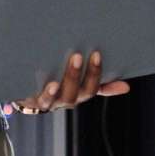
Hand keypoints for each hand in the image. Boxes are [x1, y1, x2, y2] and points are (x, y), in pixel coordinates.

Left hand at [14, 51, 129, 111]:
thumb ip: (101, 85)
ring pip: (60, 95)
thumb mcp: (81, 84)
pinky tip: (51, 83)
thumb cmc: (60, 85)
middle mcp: (67, 99)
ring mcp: (51, 101)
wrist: (28, 94)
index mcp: (79, 93)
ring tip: (67, 66)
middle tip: (79, 55)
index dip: (95, 73)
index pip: (92, 87)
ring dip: (65, 81)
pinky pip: (41, 98)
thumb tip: (126, 86)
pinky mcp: (34, 100)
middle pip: (77, 91)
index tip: (97, 54)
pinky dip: (48, 92)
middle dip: (79, 74)